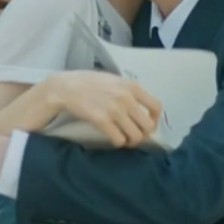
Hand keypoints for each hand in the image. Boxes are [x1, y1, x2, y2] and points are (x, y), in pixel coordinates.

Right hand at [45, 70, 161, 147]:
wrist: (66, 87)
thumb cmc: (89, 83)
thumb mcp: (114, 80)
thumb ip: (129, 91)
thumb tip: (141, 108)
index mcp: (132, 86)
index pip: (157, 107)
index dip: (155, 120)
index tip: (147, 124)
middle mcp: (127, 98)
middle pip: (147, 126)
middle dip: (142, 134)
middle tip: (134, 135)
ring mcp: (115, 110)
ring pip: (135, 136)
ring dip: (130, 141)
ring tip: (124, 139)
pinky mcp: (102, 121)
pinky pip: (119, 140)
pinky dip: (118, 143)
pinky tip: (113, 139)